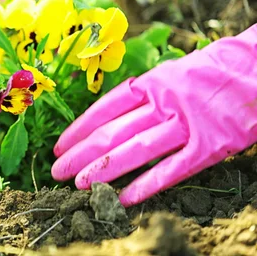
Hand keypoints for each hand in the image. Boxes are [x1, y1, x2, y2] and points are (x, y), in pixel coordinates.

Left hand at [52, 25, 256, 206]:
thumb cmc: (210, 71)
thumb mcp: (170, 73)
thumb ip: (142, 95)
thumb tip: (107, 118)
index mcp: (150, 83)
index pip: (104, 109)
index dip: (78, 130)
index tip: (59, 147)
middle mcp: (163, 103)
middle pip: (113, 132)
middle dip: (81, 154)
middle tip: (58, 172)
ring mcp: (186, 124)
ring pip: (136, 150)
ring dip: (104, 170)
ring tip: (80, 185)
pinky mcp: (209, 145)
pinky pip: (173, 169)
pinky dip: (147, 184)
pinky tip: (123, 197)